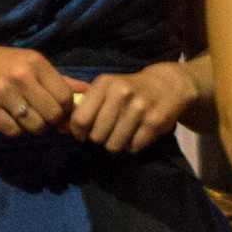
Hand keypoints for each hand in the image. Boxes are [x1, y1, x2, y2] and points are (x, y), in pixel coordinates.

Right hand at [0, 40, 78, 136]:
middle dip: (53, 121)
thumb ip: (60, 79)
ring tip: (30, 119)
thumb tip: (89, 91)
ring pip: (35, 125)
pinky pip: (14, 131)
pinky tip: (13, 121)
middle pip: (53, 114)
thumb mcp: (32, 63)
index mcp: (36, 63)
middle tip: (47, 118)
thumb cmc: (3, 63)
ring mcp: (3, 93)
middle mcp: (21, 77)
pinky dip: (17, 131)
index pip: (66, 97)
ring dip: (36, 128)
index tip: (62, 112)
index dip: (68, 109)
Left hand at [64, 60, 195, 153]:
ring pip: (114, 145)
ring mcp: (140, 108)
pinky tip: (136, 135)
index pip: (80, 119)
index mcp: (105, 84)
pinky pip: (134, 147)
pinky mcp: (155, 122)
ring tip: (122, 134)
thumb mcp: (107, 87)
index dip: (78, 132)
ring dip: (116, 144)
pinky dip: (133, 146)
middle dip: (99, 139)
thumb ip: (85, 104)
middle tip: (107, 132)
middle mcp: (122, 94)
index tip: (83, 134)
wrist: (168, 84)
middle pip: (97, 135)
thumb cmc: (129, 88)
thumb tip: (62, 128)